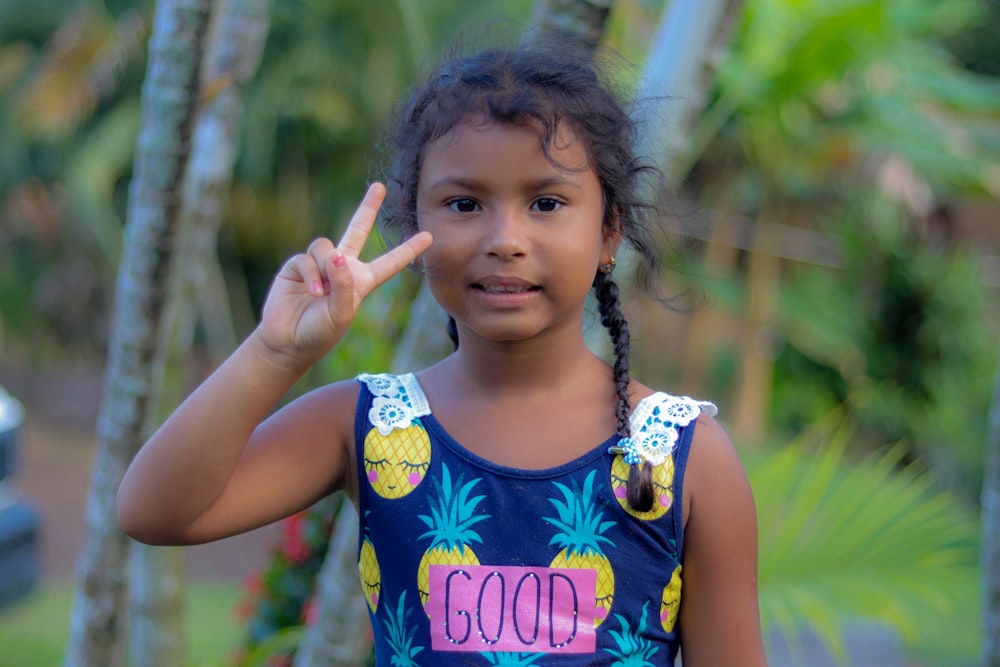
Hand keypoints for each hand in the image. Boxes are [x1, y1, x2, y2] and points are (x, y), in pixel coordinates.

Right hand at [256, 183, 432, 365]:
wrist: (288, 341)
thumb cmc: (320, 332)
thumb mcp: (341, 313)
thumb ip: (344, 283)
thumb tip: (338, 253)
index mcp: (362, 282)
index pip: (390, 262)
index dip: (409, 250)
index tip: (429, 236)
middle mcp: (343, 268)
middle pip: (358, 230)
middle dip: (367, 207)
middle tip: (379, 186)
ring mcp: (320, 264)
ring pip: (328, 247)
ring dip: (326, 269)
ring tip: (320, 294)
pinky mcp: (298, 265)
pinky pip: (308, 258)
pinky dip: (312, 274)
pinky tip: (312, 292)